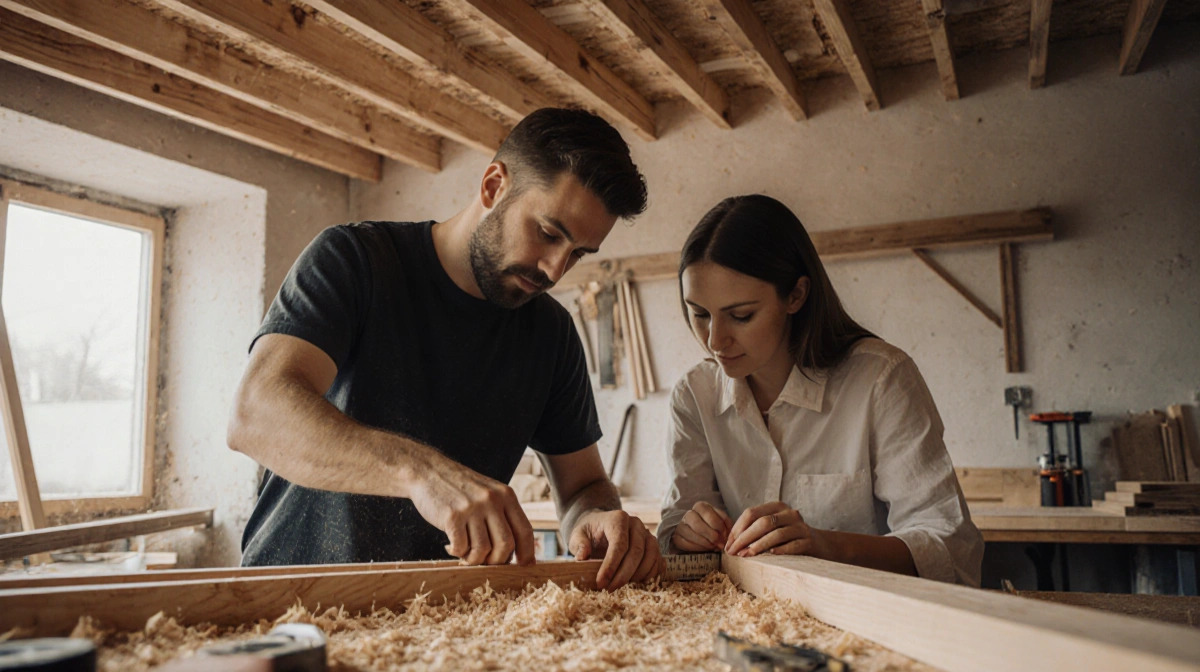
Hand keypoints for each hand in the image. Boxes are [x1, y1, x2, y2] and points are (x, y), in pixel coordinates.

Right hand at [406, 448, 534, 565]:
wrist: (429, 471)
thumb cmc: (460, 489)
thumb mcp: (488, 494)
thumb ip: (502, 516)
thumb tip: (514, 552)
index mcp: (506, 495)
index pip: (525, 530)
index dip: (527, 553)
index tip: (524, 566)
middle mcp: (492, 500)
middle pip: (506, 545)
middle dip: (497, 561)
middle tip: (485, 561)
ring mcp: (472, 508)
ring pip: (483, 550)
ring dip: (473, 559)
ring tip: (464, 552)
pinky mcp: (452, 516)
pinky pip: (461, 548)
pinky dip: (457, 553)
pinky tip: (450, 545)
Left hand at [569, 509, 664, 589]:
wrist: (601, 526)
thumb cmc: (590, 532)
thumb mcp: (577, 535)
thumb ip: (579, 544)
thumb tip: (582, 556)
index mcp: (618, 519)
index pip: (619, 544)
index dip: (611, 566)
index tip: (601, 583)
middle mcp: (636, 524)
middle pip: (636, 552)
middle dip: (624, 575)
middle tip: (610, 589)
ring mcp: (647, 533)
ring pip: (651, 556)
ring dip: (639, 575)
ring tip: (623, 586)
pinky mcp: (652, 544)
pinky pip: (658, 560)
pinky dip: (650, 574)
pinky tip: (637, 583)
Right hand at [671, 501, 732, 552]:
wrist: (702, 536)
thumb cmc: (714, 528)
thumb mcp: (722, 523)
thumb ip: (726, 526)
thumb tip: (724, 536)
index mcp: (701, 506)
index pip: (708, 514)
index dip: (718, 526)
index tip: (725, 536)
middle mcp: (689, 513)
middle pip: (697, 523)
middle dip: (710, 535)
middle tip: (719, 544)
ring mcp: (681, 525)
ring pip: (690, 533)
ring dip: (705, 543)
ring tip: (713, 547)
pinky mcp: (676, 537)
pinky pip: (684, 543)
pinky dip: (697, 548)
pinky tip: (705, 550)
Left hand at [724, 502, 824, 557]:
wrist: (819, 544)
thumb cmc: (788, 536)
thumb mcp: (773, 527)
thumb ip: (755, 529)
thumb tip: (730, 542)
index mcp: (776, 506)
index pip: (751, 513)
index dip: (737, 528)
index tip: (727, 544)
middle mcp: (789, 513)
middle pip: (762, 523)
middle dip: (744, 538)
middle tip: (733, 552)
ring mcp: (801, 527)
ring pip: (776, 534)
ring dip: (758, 546)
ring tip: (746, 555)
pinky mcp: (809, 541)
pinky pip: (792, 545)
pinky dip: (780, 550)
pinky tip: (770, 555)